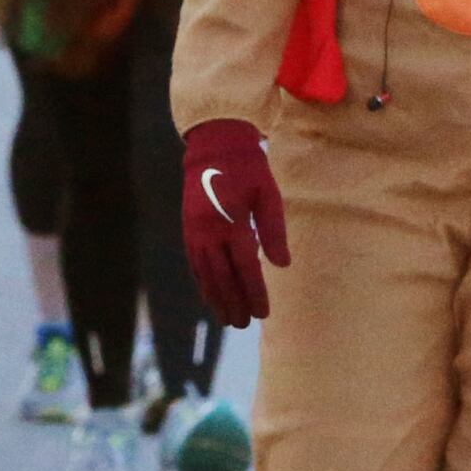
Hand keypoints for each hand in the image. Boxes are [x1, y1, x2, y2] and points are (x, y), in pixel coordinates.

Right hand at [180, 119, 289, 326]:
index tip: (263, 313)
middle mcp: (209, 233)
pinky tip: (210, 296)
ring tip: (227, 319)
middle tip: (244, 325)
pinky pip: (195, 263)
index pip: (245, 268)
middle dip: (234, 303)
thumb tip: (281, 265)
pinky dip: (203, 282)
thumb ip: (274, 231)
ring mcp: (195, 232)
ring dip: (217, 299)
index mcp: (232, 223)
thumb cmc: (249, 169)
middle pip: (223, 277)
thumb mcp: (268, 195)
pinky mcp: (188, 229)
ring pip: (206, 274)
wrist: (214, 146)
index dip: (255, 293)